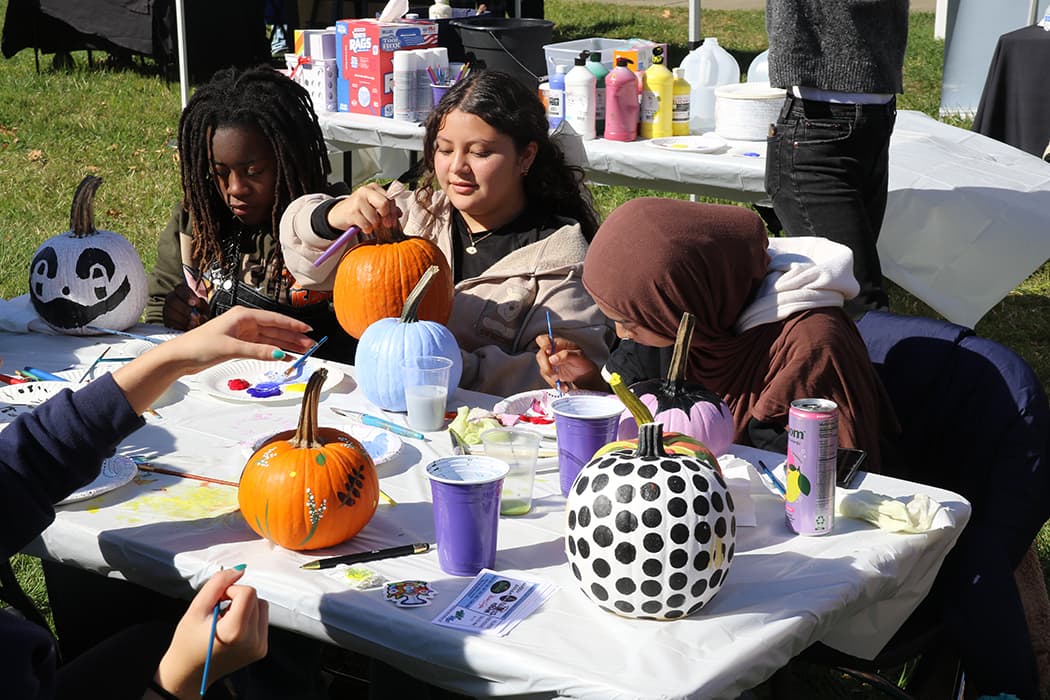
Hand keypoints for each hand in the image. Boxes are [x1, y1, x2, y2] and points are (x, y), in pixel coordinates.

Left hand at [113, 308, 313, 413]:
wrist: (180, 356)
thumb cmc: (201, 346)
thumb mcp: (232, 348)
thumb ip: (258, 351)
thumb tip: (280, 354)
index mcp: (243, 316)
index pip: (274, 319)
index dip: (292, 325)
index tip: (308, 329)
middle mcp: (245, 322)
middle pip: (275, 329)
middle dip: (293, 337)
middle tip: (311, 345)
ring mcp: (242, 334)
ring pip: (270, 339)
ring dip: (286, 345)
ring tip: (303, 352)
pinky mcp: (239, 344)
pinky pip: (262, 347)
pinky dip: (273, 352)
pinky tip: (284, 357)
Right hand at [154, 567, 268, 699]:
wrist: (189, 673)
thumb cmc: (188, 641)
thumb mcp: (196, 608)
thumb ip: (217, 584)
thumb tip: (240, 569)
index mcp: (235, 631)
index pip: (248, 592)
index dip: (231, 590)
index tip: (217, 601)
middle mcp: (252, 641)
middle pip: (256, 598)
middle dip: (238, 598)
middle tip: (219, 610)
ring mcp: (259, 647)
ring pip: (262, 607)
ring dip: (246, 607)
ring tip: (225, 620)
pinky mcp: (261, 650)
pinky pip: (262, 621)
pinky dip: (249, 619)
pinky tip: (232, 628)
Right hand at [162, 283, 209, 330]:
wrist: (197, 323)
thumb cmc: (200, 312)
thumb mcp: (204, 308)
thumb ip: (202, 307)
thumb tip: (200, 312)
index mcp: (181, 292)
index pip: (180, 288)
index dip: (187, 295)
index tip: (196, 303)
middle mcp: (172, 299)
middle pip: (172, 300)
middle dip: (185, 309)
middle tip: (196, 316)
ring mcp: (167, 310)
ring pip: (169, 312)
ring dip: (183, 319)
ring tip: (194, 324)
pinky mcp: (166, 321)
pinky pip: (169, 323)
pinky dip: (180, 326)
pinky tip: (188, 328)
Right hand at [327, 183, 401, 238]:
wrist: (339, 213)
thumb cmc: (358, 209)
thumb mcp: (373, 205)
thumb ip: (387, 208)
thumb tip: (399, 213)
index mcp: (374, 188)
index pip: (390, 198)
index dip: (393, 211)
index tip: (392, 220)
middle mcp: (365, 191)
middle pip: (384, 204)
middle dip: (386, 217)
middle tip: (384, 224)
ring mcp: (358, 201)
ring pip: (375, 217)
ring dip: (374, 225)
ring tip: (369, 223)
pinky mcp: (352, 212)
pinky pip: (366, 225)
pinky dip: (366, 229)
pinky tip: (363, 226)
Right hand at [534, 334, 603, 390]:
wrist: (585, 375)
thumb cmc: (583, 362)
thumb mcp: (579, 356)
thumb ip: (566, 355)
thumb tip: (552, 358)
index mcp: (558, 344)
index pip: (544, 340)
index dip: (543, 345)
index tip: (549, 352)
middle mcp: (551, 352)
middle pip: (540, 356)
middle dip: (546, 366)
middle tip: (554, 374)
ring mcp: (550, 363)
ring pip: (542, 369)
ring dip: (551, 378)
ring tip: (562, 384)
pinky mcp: (550, 373)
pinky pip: (547, 378)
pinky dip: (555, 384)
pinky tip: (563, 386)